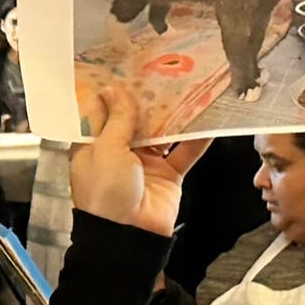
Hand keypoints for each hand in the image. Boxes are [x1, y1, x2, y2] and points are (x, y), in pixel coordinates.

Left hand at [69, 83, 209, 236]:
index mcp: (94, 146)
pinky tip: (210, 121)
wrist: (128, 238)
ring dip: (176, 114)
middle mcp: (119, 152)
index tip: (124, 67)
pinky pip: (185, 152)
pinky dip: (198, 139)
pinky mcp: (169, 175)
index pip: (102, 113)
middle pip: (136, 119)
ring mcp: (146, 163)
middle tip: (163, 69)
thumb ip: (117, 119)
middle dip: (149, 98)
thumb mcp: (106, 150)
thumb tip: (113, 90)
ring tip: (190, 86)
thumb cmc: (105, 195)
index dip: (112, 91)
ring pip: (164, 132)